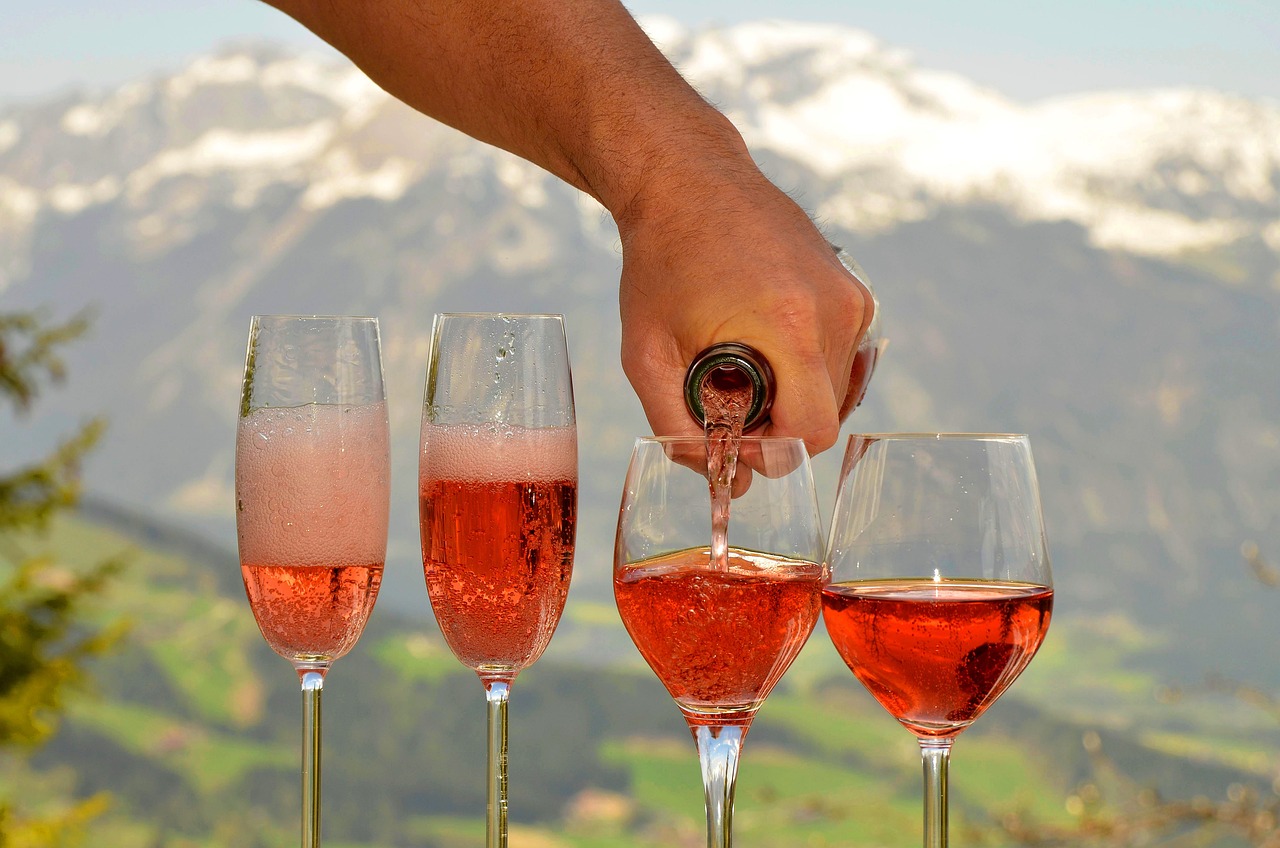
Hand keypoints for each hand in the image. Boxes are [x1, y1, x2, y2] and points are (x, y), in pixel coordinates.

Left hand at [617, 158, 875, 455]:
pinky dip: (809, 368)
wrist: (689, 180)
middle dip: (781, 427)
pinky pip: (842, 358)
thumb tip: (727, 482)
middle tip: (727, 399)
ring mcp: (853, 294)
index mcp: (790, 324)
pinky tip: (767, 347)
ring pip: (839, 390)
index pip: (813, 432)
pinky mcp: (855, 287)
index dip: (773, 452)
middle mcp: (837, 308)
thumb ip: (679, 428)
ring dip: (795, 397)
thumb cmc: (661, 262)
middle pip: (828, 415)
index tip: (734, 435)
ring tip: (743, 366)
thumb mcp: (647, 354)